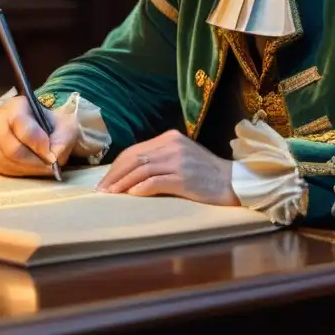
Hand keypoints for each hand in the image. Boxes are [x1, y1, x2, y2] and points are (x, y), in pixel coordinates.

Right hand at [0, 95, 80, 176]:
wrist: (47, 133)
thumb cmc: (55, 127)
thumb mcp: (66, 128)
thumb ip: (63, 140)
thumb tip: (51, 158)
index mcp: (15, 106)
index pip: (19, 123)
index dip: (37, 141)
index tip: (51, 152)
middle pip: (11, 149)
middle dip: (34, 161)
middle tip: (49, 164)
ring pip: (6, 162)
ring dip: (29, 169)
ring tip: (43, 166)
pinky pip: (2, 170)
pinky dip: (21, 172)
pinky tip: (32, 168)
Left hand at [96, 129, 239, 205]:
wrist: (232, 182)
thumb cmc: (205, 173)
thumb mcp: (181, 157)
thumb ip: (159, 159)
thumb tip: (130, 173)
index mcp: (170, 138)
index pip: (135, 150)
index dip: (117, 166)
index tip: (105, 180)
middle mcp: (172, 145)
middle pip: (134, 159)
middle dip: (115, 175)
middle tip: (102, 190)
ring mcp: (179, 161)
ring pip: (141, 170)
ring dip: (123, 184)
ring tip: (111, 195)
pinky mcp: (184, 177)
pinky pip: (155, 182)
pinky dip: (140, 189)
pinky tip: (131, 196)